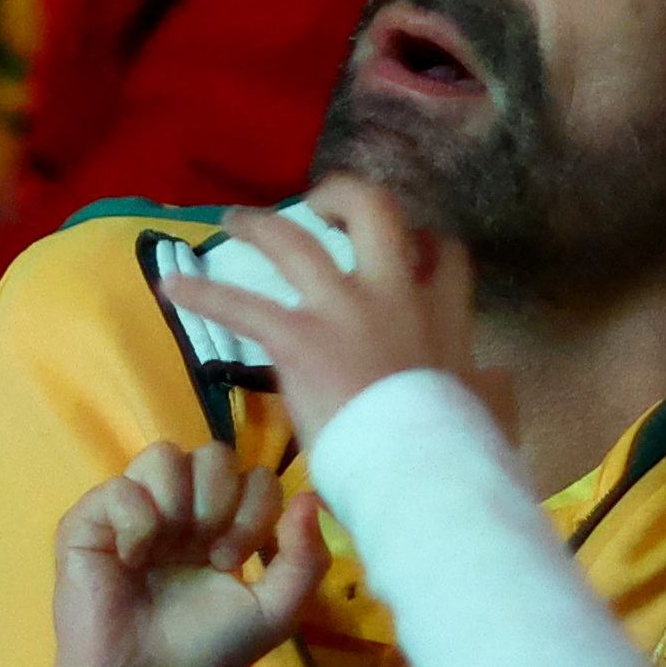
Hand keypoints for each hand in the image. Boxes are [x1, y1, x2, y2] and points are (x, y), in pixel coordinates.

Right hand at [25, 442, 325, 666]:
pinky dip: (135, 522)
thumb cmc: (204, 653)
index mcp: (221, 527)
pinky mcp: (88, 520)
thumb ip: (305, 560)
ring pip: (164, 454)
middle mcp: (178, 510)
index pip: (252, 476)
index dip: (254, 511)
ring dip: (179, 504)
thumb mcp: (272, 613)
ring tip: (169, 551)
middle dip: (220, 502)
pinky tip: (132, 559)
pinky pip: (120, 487)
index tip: (233, 562)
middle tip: (207, 555)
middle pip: (213, 454)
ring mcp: (132, 510)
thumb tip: (309, 498)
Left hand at [171, 183, 493, 457]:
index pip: (445, 255)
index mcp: (445, 317)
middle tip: (319, 202)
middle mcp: (394, 296)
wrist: (424, 470)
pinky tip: (172, 287)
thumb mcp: (489, 411)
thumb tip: (493, 379)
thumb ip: (487, 388)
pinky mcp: (301, 339)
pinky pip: (243, 306)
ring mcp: (344, 310)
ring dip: (261, 225)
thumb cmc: (456, 450)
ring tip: (233, 219)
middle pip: (375, 213)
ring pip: (297, 242)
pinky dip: (203, 295)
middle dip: (343, 197)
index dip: (427, 242)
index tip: (412, 244)